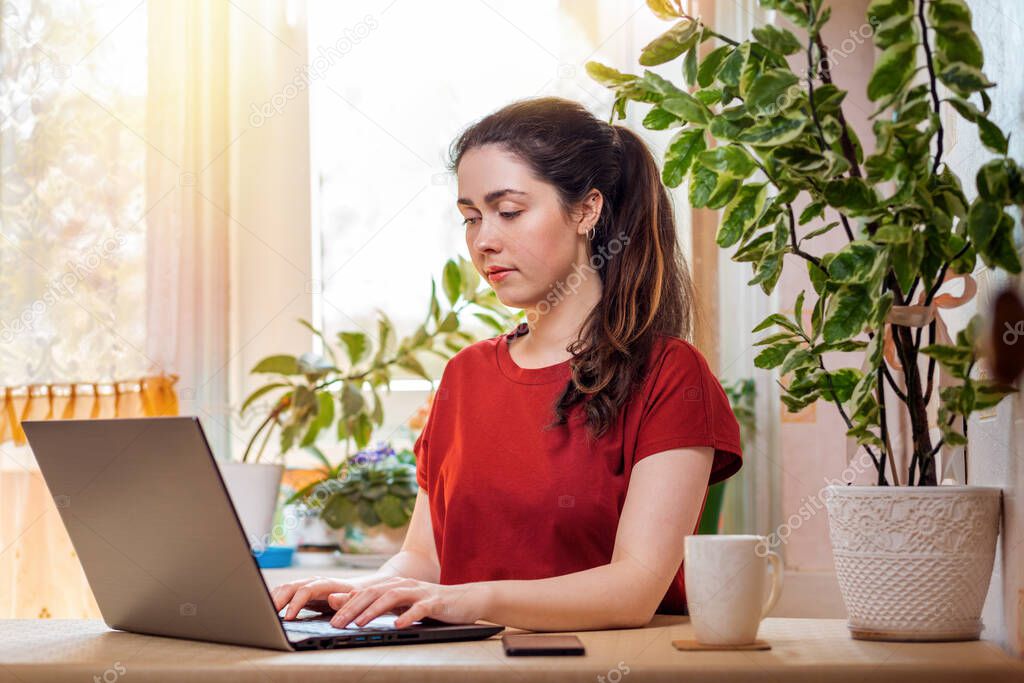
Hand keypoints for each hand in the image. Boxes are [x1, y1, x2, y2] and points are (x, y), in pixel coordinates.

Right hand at [272, 575, 382, 619]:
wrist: (357, 590)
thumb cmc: (356, 597)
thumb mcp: (354, 600)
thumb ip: (344, 600)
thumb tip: (332, 600)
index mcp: (325, 584)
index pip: (305, 590)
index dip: (295, 603)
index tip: (288, 617)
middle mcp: (312, 582)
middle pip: (290, 587)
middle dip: (278, 600)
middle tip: (267, 616)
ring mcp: (305, 585)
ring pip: (284, 588)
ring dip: (272, 599)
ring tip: (263, 613)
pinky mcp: (300, 592)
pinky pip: (283, 593)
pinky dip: (274, 600)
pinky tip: (268, 610)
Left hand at [327, 577, 488, 628]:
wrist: (466, 600)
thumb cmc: (432, 605)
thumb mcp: (403, 605)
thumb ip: (380, 604)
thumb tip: (352, 607)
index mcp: (396, 585)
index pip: (366, 592)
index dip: (348, 604)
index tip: (332, 618)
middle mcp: (405, 585)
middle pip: (374, 593)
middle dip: (354, 608)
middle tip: (338, 623)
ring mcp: (420, 592)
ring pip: (393, 597)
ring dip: (374, 610)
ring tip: (360, 623)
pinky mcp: (435, 602)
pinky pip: (420, 609)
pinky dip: (407, 616)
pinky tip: (398, 625)